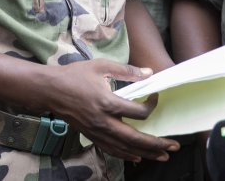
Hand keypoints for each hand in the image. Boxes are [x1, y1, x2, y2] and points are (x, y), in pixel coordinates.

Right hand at [44, 60, 179, 162]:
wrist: (50, 90)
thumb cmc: (75, 75)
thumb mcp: (101, 66)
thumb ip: (127, 71)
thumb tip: (150, 73)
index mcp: (108, 102)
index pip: (138, 112)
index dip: (152, 105)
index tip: (157, 97)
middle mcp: (104, 122)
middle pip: (136, 138)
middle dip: (158, 143)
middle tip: (174, 145)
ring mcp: (97, 132)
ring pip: (126, 148)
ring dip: (146, 153)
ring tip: (163, 155)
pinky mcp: (91, 136)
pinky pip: (112, 149)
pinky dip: (126, 155)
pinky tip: (137, 157)